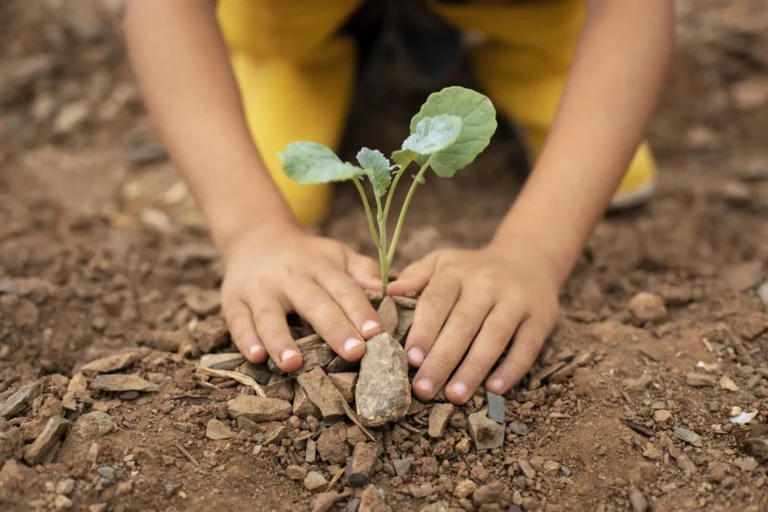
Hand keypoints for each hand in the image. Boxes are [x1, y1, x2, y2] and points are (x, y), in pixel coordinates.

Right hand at [220, 223, 382, 371]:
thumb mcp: (337, 255)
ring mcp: (260, 289)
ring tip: (294, 364)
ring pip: (270, 315)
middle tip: (354, 353)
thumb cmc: (308, 257)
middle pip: (314, 303)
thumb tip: (387, 289)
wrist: (256, 237)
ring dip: (281, 339)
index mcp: (322, 267)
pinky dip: (245, 339)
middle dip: (334, 328)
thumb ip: (363, 270)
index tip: (376, 333)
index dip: (360, 310)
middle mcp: (292, 277)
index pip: (344, 289)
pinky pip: (239, 321)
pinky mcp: (234, 300)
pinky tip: (256, 357)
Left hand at [387, 238, 560, 403]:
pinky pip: (527, 346)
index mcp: (456, 272)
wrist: (528, 257)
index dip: (423, 330)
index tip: (409, 359)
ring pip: (494, 337)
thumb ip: (416, 277)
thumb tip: (387, 293)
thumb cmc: (473, 269)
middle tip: (423, 389)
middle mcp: (487, 283)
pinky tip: (495, 389)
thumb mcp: (443, 262)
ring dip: (473, 369)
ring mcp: (516, 300)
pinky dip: (512, 369)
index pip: (436, 301)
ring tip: (455, 396)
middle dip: (442, 359)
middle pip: (462, 324)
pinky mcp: (541, 318)